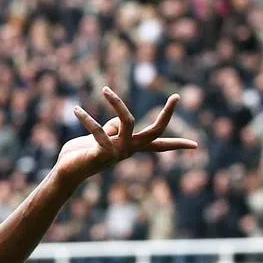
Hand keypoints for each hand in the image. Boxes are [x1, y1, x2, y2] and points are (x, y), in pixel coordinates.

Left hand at [54, 88, 196, 186]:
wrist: (65, 173)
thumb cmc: (81, 154)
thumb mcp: (101, 137)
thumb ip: (113, 128)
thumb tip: (119, 121)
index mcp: (130, 147)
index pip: (158, 145)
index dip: (177, 144)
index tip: (196, 145)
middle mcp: (128, 150)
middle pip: (155, 132)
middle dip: (167, 114)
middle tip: (177, 96)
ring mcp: (117, 153)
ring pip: (127, 121)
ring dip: (115, 102)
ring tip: (104, 89)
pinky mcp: (102, 154)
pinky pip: (98, 130)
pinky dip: (86, 118)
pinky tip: (75, 110)